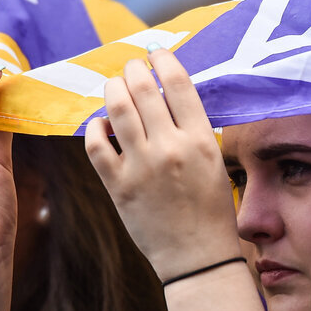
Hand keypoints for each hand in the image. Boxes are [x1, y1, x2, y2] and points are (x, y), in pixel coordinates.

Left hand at [85, 48, 240, 280]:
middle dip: (134, 69)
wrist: (197, 257)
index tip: (156, 54)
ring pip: (117, 108)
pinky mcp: (118, 186)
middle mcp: (171, 148)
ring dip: (113, 88)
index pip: (178, 84)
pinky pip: (96, 144)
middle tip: (132, 66)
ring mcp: (141, 167)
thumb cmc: (212, 210)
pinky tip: (101, 124)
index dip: (164, 60)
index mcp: (201, 140)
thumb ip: (193, 129)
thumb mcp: (214, 163)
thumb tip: (168, 95)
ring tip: (115, 85)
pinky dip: (95, 126)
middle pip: (143, 89)